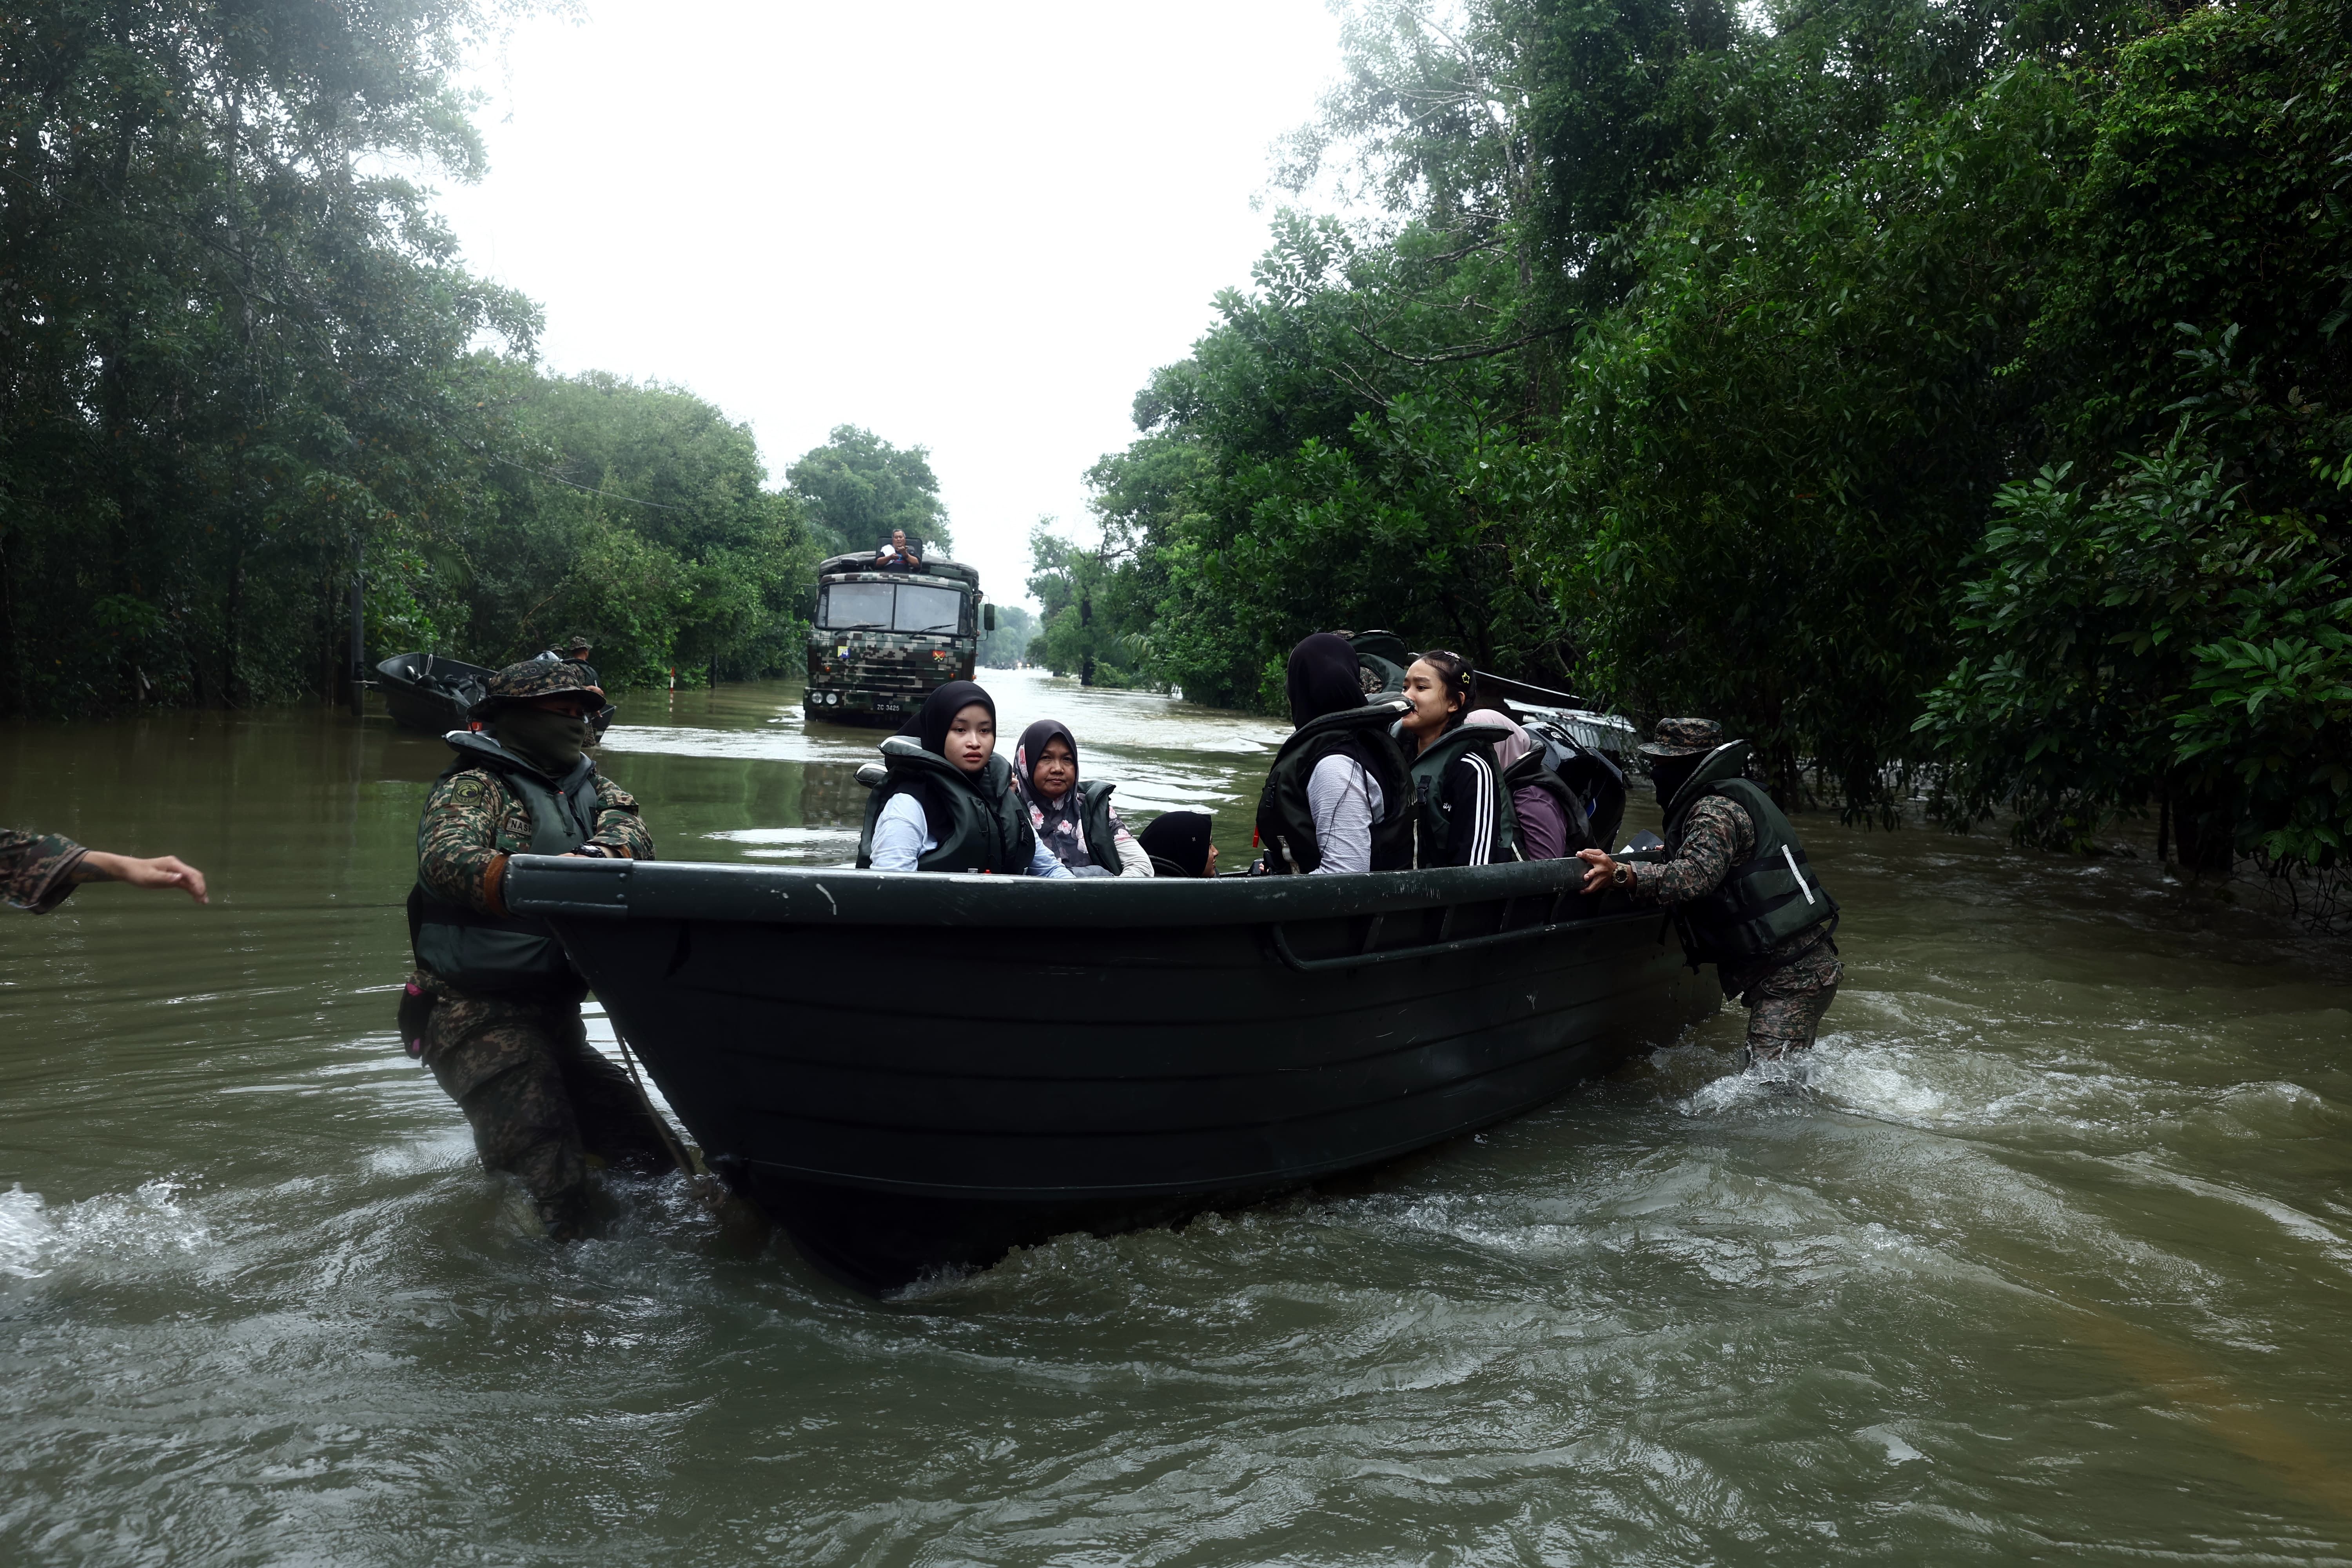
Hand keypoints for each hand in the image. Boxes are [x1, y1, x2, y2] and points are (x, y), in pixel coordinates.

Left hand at [77, 851, 208, 903]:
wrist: (129, 870)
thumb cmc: (138, 873)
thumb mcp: (150, 877)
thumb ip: (165, 878)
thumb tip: (180, 878)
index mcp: (173, 864)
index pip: (190, 873)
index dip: (197, 884)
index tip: (200, 895)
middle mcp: (177, 866)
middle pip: (195, 876)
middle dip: (201, 887)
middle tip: (204, 901)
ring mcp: (176, 871)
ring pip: (192, 880)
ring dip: (199, 889)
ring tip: (203, 902)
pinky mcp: (173, 877)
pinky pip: (186, 883)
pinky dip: (192, 890)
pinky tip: (196, 897)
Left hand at [1576, 848, 1618, 895]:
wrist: (1615, 871)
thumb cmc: (1606, 861)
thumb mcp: (1600, 853)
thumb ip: (1590, 852)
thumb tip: (1580, 853)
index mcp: (1600, 860)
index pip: (1591, 857)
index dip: (1585, 855)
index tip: (1578, 854)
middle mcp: (1601, 869)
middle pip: (1595, 872)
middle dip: (1590, 875)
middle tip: (1585, 877)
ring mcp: (1601, 877)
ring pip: (1595, 884)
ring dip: (1589, 888)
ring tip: (1582, 890)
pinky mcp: (1602, 884)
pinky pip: (1595, 888)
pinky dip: (1590, 891)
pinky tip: (1584, 891)